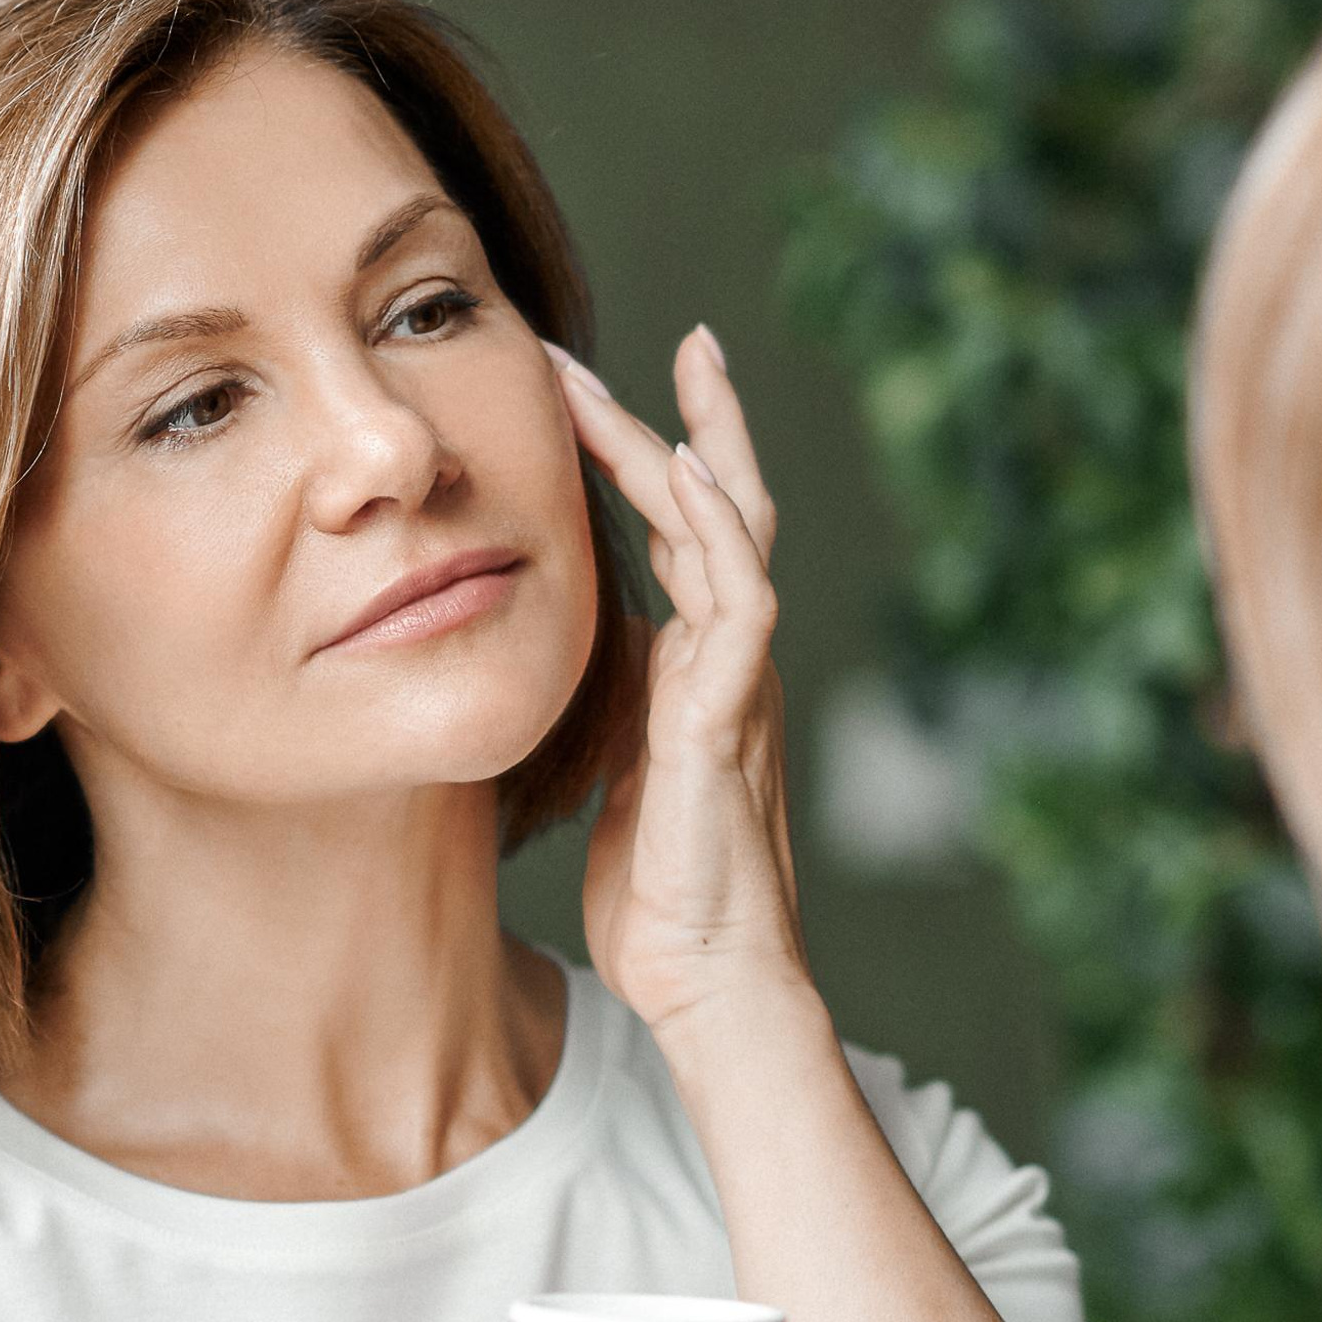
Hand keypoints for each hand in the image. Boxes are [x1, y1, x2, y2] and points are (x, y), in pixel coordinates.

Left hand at [542, 325, 806, 1031]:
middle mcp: (728, 660)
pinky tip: (694, 482)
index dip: (645, 456)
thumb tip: (583, 643)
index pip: (683, 534)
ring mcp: (736, 686)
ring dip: (701, 450)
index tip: (590, 386)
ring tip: (678, 373)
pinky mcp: (726, 725)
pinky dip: (719, 542)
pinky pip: (738, 613)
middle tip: (668, 339)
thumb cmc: (664, 890)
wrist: (706, 982)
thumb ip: (617, 698)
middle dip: (695, 420)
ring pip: (736, 539)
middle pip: (725, 509)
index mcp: (699, 664)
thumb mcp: (622, 765)